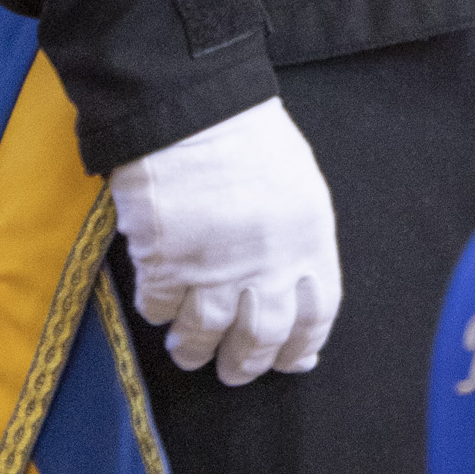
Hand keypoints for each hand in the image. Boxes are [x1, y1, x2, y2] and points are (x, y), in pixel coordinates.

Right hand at [111, 96, 340, 385]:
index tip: (290, 361)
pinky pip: (159, 310)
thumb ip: (298, 240)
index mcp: (308, 238)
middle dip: (245, 364)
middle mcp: (267, 264)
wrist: (191, 103)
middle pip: (260, 340)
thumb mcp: (297, 183)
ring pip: (204, 337)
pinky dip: (159, 311)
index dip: (301, 346)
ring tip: (188, 348)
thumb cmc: (248, 135)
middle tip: (232, 370)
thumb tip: (294, 294)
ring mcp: (214, 268)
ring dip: (194, 350)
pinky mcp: (165, 264)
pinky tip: (160, 299)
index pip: (316, 316)